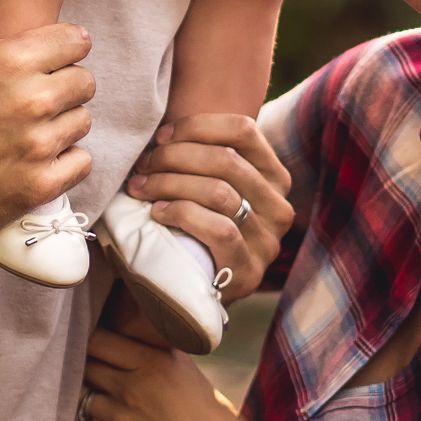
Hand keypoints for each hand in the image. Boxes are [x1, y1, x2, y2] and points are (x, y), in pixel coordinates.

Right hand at [0, 0, 95, 239]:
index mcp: (13, 60)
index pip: (79, 41)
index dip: (60, 50)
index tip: (41, 62)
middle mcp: (33, 100)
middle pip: (85, 82)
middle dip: (62, 86)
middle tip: (30, 98)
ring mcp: (38, 145)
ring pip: (82, 122)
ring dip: (61, 125)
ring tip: (26, 129)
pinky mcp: (40, 185)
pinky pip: (80, 162)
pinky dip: (61, 162)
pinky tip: (30, 157)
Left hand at [75, 321, 260, 420]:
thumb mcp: (191, 376)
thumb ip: (162, 357)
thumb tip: (142, 339)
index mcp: (155, 362)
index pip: (99, 338)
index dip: (90, 338)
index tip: (92, 343)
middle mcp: (133, 386)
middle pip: (85, 364)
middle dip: (83, 365)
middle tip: (87, 368)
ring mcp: (120, 419)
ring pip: (79, 396)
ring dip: (82, 396)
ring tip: (89, 397)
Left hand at [126, 111, 291, 298]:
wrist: (179, 293)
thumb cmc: (186, 227)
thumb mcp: (202, 185)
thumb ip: (201, 155)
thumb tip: (164, 126)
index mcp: (274, 177)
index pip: (243, 130)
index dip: (197, 126)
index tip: (161, 137)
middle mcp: (279, 207)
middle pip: (227, 159)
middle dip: (174, 157)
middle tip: (143, 165)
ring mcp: (268, 241)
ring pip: (220, 191)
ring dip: (170, 183)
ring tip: (141, 187)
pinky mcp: (250, 271)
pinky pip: (219, 228)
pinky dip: (182, 213)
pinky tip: (157, 212)